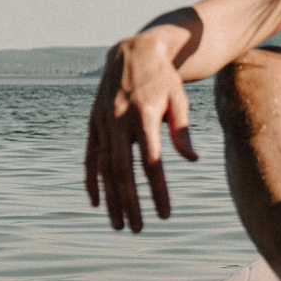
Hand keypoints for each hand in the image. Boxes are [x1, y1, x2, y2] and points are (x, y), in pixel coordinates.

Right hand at [83, 30, 197, 231]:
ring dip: (110, 198)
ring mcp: (101, 122)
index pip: (151, 162)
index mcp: (143, 114)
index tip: (165, 214)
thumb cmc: (163, 78)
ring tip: (118, 225)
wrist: (132, 50)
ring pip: (103, 168)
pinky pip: (89, 156)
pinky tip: (96, 202)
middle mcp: (118, 120)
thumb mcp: (179, 98)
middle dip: (129, 202)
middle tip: (138, 229)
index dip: (157, 190)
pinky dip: (91, 180)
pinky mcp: (92, 122)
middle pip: (122, 171)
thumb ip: (182, 129)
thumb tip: (191, 160)